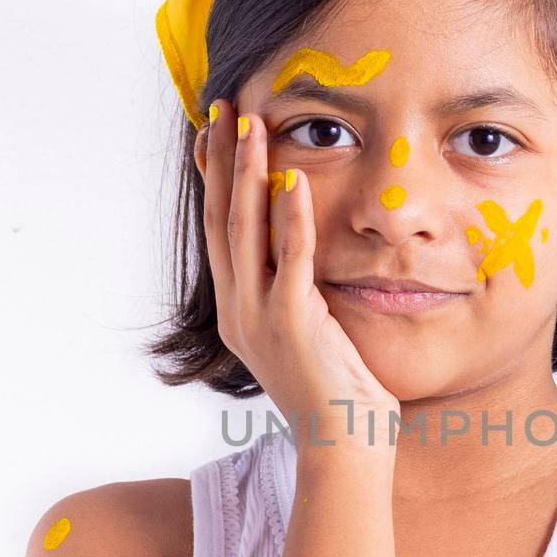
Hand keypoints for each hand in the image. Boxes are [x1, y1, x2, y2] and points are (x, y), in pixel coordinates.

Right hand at [194, 99, 399, 453]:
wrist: (343, 447)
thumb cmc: (338, 397)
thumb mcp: (311, 337)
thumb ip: (300, 297)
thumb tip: (305, 263)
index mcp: (239, 313)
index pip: (220, 233)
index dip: (215, 181)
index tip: (213, 136)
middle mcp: (239, 311)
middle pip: (221, 221)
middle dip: (221, 162)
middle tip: (221, 110)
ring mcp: (261, 318)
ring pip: (245, 231)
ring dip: (248, 174)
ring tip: (250, 124)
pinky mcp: (294, 324)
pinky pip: (289, 259)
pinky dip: (289, 216)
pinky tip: (293, 177)